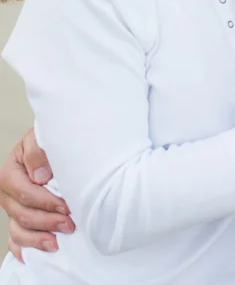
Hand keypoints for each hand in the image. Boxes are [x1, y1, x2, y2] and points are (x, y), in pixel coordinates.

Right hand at [0, 129, 74, 258]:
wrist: (50, 145)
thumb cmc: (47, 142)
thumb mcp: (40, 137)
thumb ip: (37, 151)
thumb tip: (40, 176)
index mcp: (10, 172)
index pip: (24, 193)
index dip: (45, 202)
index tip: (66, 206)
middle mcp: (7, 193)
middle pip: (22, 214)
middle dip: (47, 222)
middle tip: (69, 224)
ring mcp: (11, 208)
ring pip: (18, 230)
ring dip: (37, 239)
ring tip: (56, 243)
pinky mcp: (17, 218)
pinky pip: (15, 239)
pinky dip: (24, 248)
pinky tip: (36, 255)